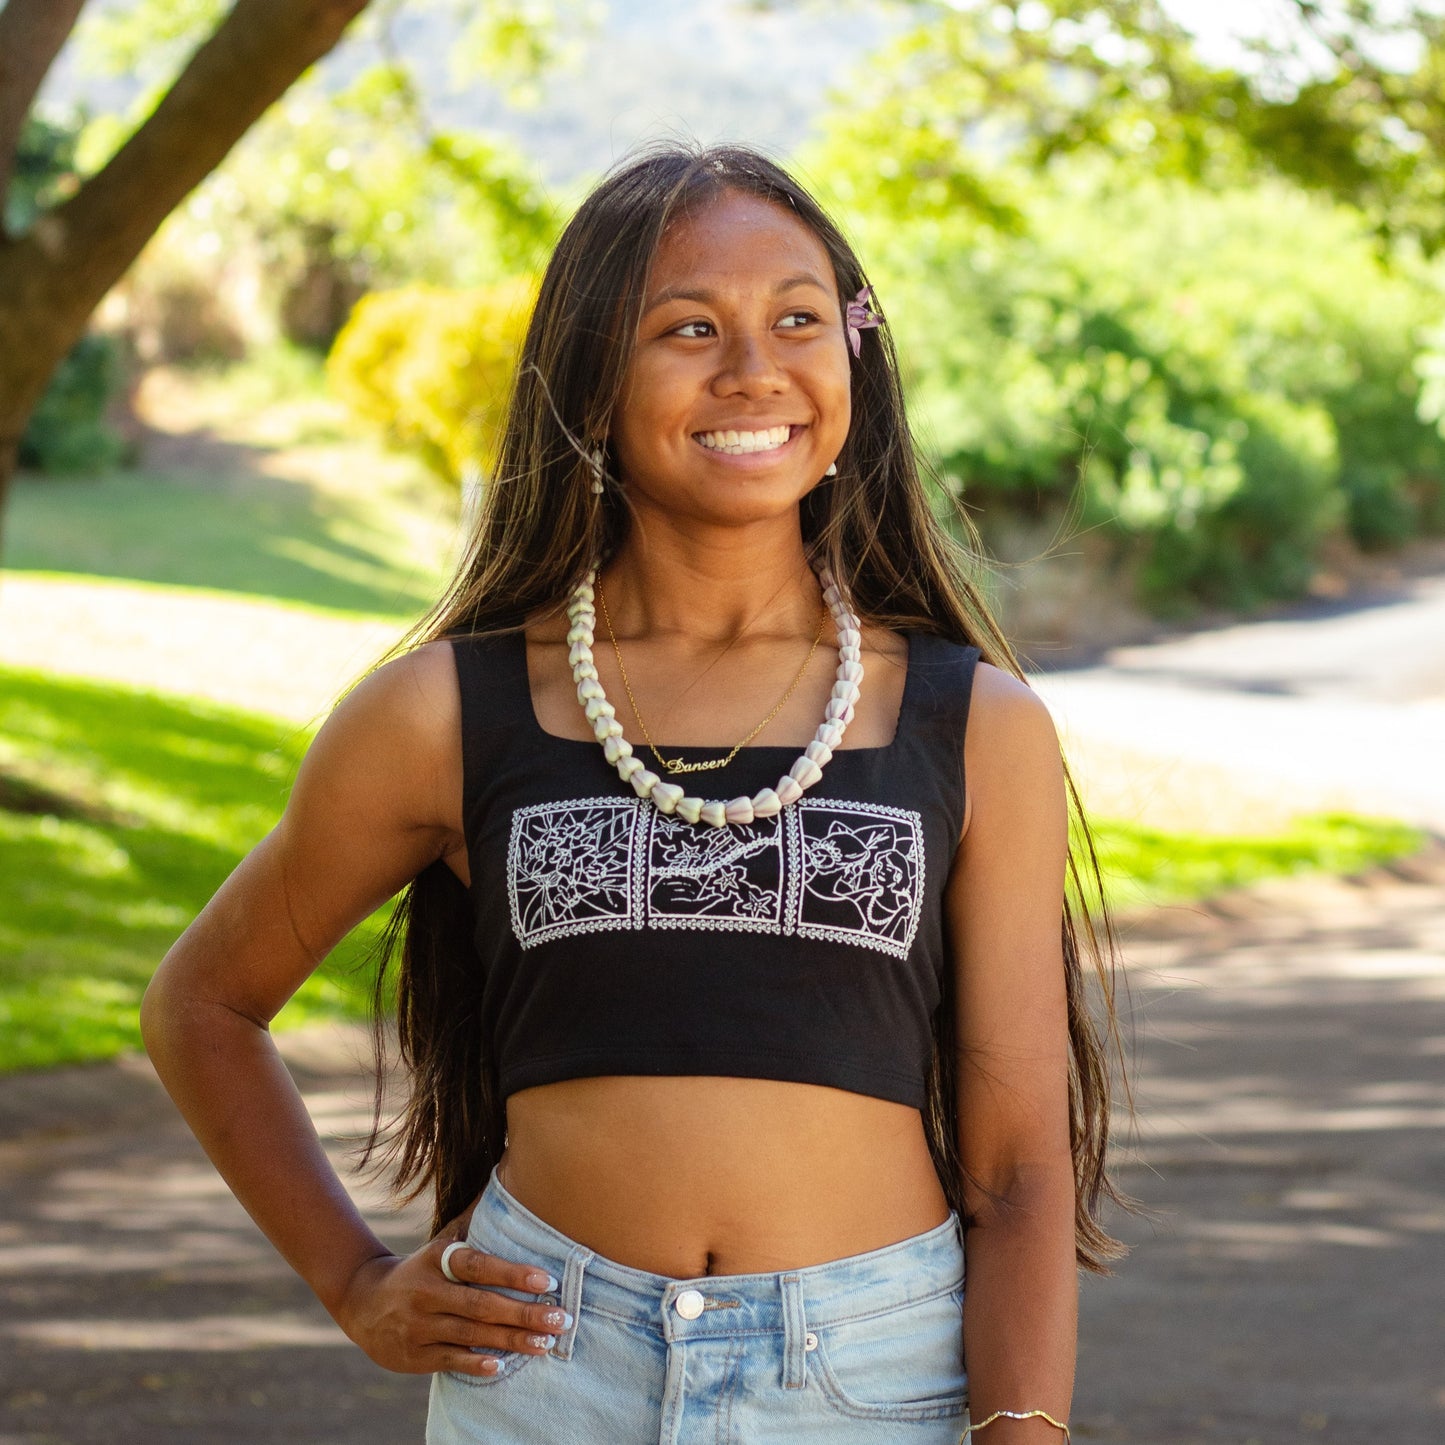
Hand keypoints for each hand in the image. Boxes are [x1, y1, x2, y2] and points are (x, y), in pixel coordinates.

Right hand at [333, 1230, 567, 1377]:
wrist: (363, 1302)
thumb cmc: (420, 1270)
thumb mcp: (440, 1244)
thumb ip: (471, 1222)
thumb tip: (504, 1184)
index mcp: (437, 1260)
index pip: (479, 1265)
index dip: (512, 1273)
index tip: (547, 1281)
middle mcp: (427, 1292)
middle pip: (481, 1304)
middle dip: (524, 1313)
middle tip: (560, 1319)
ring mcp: (418, 1325)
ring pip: (471, 1334)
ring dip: (511, 1340)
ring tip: (545, 1343)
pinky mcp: (413, 1355)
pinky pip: (449, 1359)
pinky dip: (475, 1363)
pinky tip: (501, 1366)